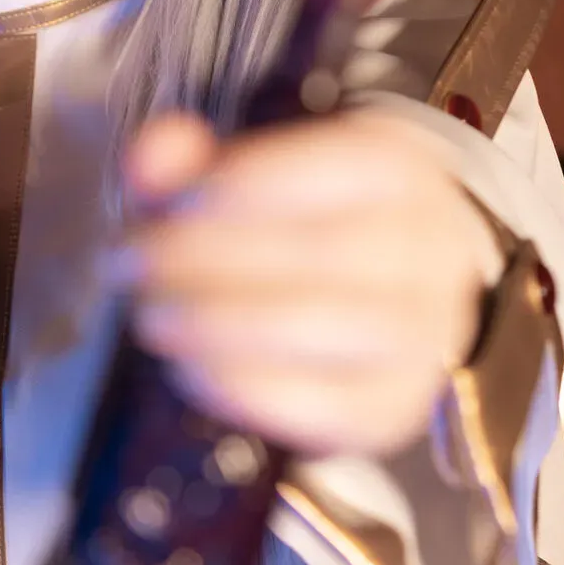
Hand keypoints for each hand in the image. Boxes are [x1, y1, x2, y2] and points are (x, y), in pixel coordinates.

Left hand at [121, 106, 506, 458]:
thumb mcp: (245, 174)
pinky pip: (325, 407)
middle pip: (323, 249)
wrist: (374, 300)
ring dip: (218, 323)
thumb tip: (149, 157)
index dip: (238, 185)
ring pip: (325, 327)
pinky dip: (245, 388)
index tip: (164, 207)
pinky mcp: (396, 407)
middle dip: (206, 257)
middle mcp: (431, 248)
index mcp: (401, 169)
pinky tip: (190, 369)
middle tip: (132, 266)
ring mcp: (423, 335)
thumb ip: (189, 161)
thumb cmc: (296, 224)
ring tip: (154, 318)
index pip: (333, 164)